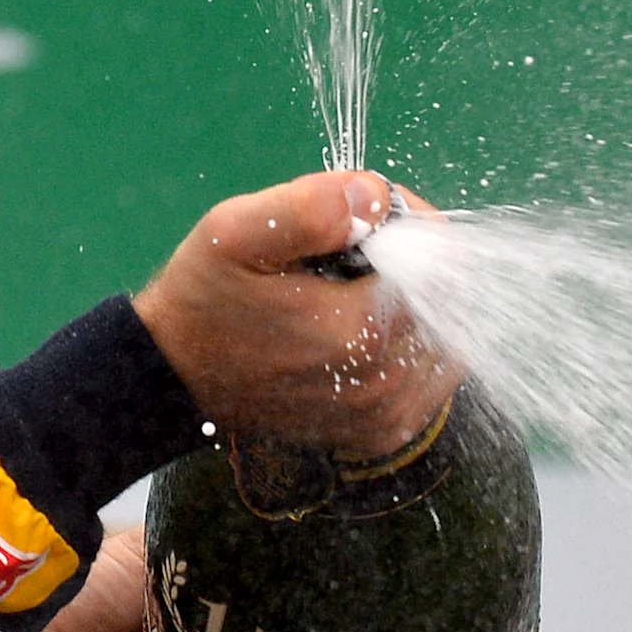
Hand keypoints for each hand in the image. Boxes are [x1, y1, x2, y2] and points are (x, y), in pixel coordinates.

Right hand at [129, 170, 459, 451]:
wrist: (176, 373)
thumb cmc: (206, 297)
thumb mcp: (236, 231)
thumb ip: (311, 206)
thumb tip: (377, 197)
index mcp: (362, 333)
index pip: (445, 265)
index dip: (417, 224)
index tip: (372, 213)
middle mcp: (387, 385)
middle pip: (454, 303)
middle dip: (421, 263)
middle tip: (365, 245)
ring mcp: (388, 417)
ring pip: (451, 341)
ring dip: (424, 304)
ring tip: (363, 286)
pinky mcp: (382, 434)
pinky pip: (435, 380)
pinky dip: (420, 344)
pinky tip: (376, 325)